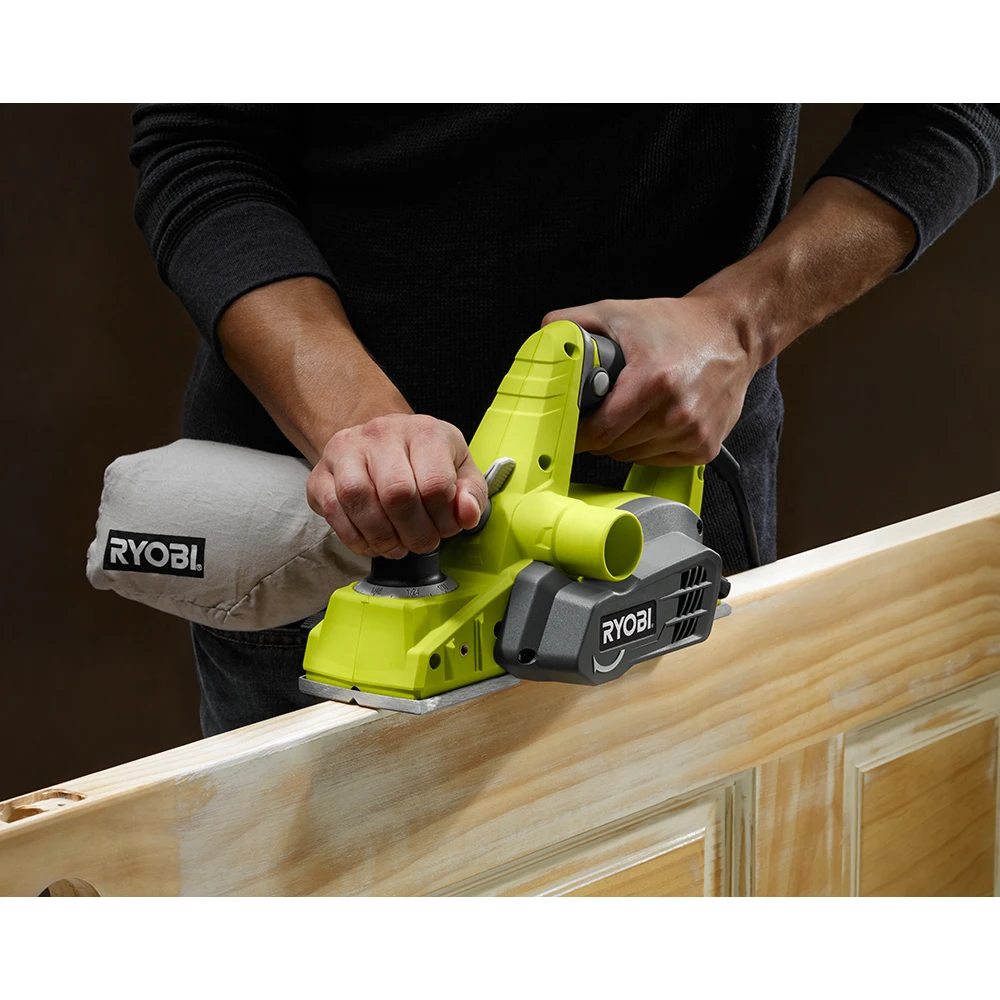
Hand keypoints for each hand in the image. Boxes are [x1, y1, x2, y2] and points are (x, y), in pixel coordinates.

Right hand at [307, 413, 487, 558]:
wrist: (381, 441)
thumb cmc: (423, 459)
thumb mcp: (460, 469)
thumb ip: (472, 494)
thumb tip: (467, 514)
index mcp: (424, 431)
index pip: (434, 484)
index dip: (443, 520)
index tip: (445, 528)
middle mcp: (382, 433)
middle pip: (397, 494)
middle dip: (414, 533)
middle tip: (421, 543)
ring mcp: (347, 450)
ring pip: (359, 500)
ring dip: (382, 537)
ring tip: (397, 546)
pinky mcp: (321, 472)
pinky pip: (333, 510)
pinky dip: (354, 537)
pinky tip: (372, 542)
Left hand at [542, 295, 761, 465]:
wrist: (732, 333)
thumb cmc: (676, 325)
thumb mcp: (619, 312)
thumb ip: (574, 323)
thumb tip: (544, 339)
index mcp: (652, 381)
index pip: (600, 432)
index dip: (578, 433)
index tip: (569, 427)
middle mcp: (677, 412)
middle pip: (613, 446)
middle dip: (599, 432)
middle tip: (602, 409)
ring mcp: (693, 433)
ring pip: (632, 457)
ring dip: (623, 440)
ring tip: (633, 409)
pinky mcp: (704, 448)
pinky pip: (656, 460)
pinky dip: (647, 446)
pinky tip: (655, 419)